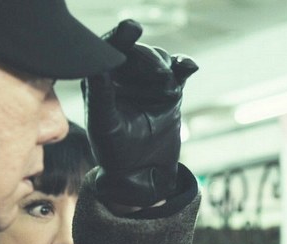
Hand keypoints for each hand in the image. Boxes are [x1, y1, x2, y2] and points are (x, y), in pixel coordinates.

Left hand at [83, 19, 197, 206]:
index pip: (109, 50)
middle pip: (137, 50)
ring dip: (164, 67)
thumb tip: (98, 68)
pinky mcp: (169, 88)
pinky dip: (183, 65)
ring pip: (158, 58)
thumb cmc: (114, 150)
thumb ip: (100, 96)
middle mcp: (123, 76)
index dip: (119, 37)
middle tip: (160, 73)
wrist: (142, 171)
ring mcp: (147, 80)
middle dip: (148, 58)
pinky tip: (188, 67)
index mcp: (101, 80)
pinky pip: (178, 69)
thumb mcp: (104, 124)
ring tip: (167, 87)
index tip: (131, 28)